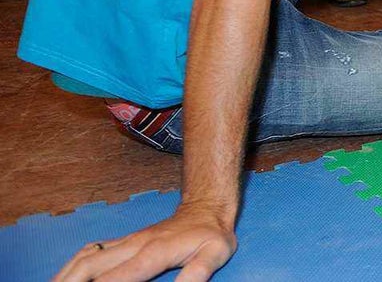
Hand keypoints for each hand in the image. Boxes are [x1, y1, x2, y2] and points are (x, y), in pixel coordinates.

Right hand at [52, 204, 235, 281]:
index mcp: (153, 253)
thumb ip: (196, 274)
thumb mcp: (215, 254)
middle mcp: (133, 245)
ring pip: (85, 256)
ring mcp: (126, 241)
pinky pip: (92, 250)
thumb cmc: (211, 234)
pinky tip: (65, 276)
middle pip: (90, 266)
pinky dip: (74, 264)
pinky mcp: (124, 240)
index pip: (116, 279)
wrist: (206, 207)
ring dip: (65, 275)